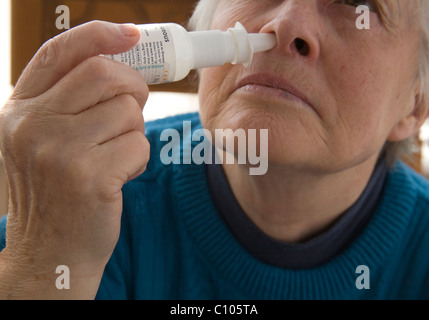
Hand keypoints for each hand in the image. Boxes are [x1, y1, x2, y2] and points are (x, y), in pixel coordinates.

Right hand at [0, 21, 149, 298]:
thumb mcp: (43, 141)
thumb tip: (119, 62)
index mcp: (20, 110)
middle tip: (132, 109)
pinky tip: (120, 176)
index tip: (132, 34)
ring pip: (128, 110)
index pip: (60, 52)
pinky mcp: (89, 177)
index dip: (100, 34)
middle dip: (132, 88)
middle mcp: (33, 125)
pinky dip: (139, 158)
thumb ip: (69, 101)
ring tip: (117, 154)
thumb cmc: (55, 192)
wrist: (50, 251)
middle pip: (105, 74)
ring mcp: (59, 151)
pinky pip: (139, 145)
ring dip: (134, 130)